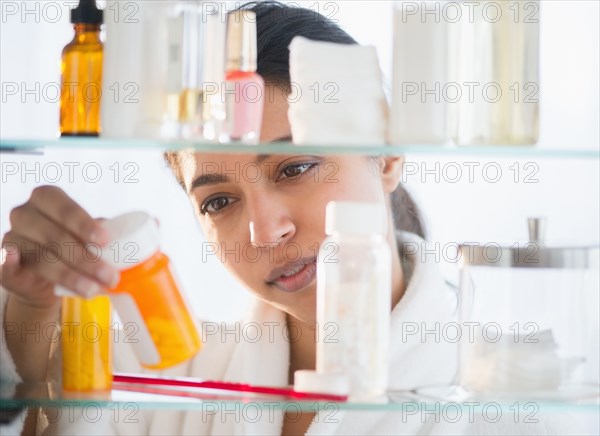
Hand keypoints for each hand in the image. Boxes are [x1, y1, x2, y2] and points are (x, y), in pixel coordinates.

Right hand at [0, 186, 118, 309]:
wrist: (51, 277)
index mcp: (48, 199)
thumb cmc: (76, 246)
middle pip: (55, 236)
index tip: (105, 242)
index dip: (83, 224)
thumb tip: (150, 227)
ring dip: (70, 275)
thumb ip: (114, 230)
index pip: (64, 207)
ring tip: (94, 289)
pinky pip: (6, 264)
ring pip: (41, 258)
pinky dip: (10, 263)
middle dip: (85, 259)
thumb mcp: (93, 235)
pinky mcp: (4, 264)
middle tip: (110, 276)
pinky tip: (17, 262)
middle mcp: (25, 214)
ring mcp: (12, 238)